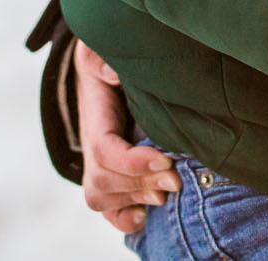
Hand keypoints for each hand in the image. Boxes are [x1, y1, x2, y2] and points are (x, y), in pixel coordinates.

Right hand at [75, 41, 181, 233]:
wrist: (102, 67)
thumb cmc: (106, 57)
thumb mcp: (100, 49)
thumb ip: (103, 57)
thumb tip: (113, 73)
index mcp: (94, 117)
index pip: (104, 150)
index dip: (132, 162)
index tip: (165, 159)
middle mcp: (91, 145)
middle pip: (102, 181)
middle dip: (139, 183)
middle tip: (176, 178)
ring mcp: (98, 163)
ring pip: (102, 197)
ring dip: (135, 198)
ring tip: (168, 191)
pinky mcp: (110, 173)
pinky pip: (107, 208)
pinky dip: (123, 218)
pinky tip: (145, 216)